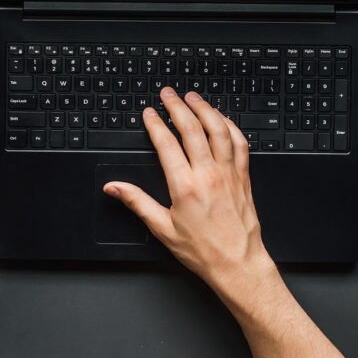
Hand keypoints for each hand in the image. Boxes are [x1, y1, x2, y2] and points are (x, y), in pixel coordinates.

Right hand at [103, 88, 274, 294]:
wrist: (238, 264)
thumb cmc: (204, 251)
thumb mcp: (162, 229)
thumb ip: (137, 202)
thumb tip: (114, 188)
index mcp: (185, 187)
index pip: (167, 144)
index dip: (156, 124)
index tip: (149, 113)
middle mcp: (208, 175)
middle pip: (192, 129)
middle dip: (177, 106)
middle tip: (168, 94)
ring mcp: (229, 173)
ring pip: (218, 130)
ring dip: (205, 109)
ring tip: (193, 97)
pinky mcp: (244, 176)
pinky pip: (239, 142)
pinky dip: (230, 125)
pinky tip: (221, 119)